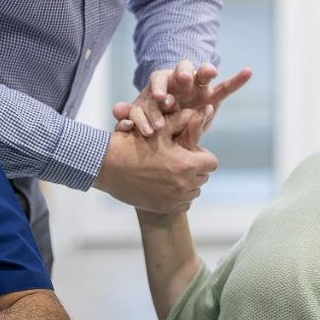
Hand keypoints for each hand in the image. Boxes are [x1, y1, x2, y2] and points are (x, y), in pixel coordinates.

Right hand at [93, 121, 217, 213]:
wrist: (108, 167)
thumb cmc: (134, 144)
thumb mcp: (160, 128)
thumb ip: (184, 120)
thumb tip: (205, 111)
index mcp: (186, 164)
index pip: (212, 162)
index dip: (202, 155)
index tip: (187, 151)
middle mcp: (184, 184)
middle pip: (203, 177)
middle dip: (194, 167)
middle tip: (175, 159)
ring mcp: (175, 199)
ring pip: (194, 191)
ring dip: (186, 182)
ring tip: (168, 171)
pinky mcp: (165, 208)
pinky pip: (183, 203)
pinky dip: (178, 196)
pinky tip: (163, 185)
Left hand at [113, 61, 252, 147]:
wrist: (171, 133)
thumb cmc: (154, 123)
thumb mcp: (142, 120)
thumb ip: (132, 115)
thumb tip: (116, 112)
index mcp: (160, 85)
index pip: (159, 80)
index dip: (160, 88)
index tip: (161, 99)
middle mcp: (179, 82)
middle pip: (182, 70)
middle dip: (183, 74)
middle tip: (183, 81)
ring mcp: (198, 88)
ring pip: (203, 74)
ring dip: (205, 71)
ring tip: (209, 72)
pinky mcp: (212, 97)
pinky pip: (226, 87)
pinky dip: (237, 80)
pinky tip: (248, 71)